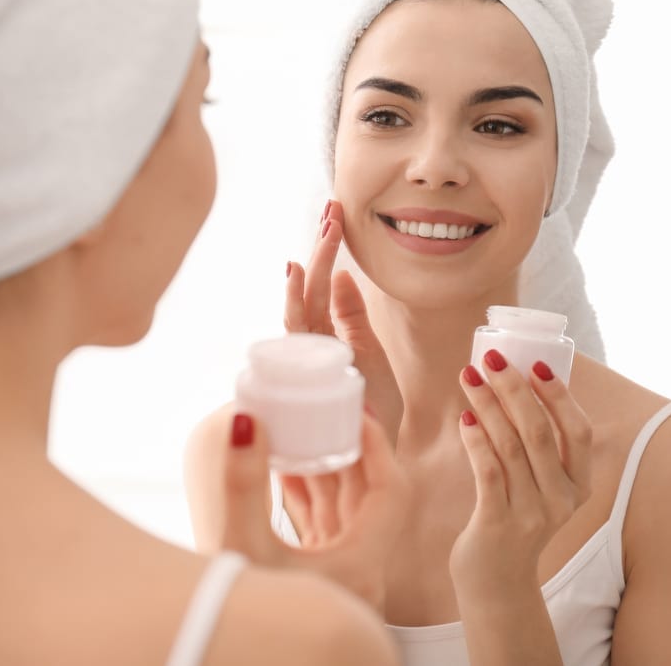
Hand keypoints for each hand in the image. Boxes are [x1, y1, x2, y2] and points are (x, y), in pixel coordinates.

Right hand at [220, 409, 407, 612]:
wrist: (221, 658)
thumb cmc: (238, 620)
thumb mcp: (241, 547)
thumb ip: (244, 483)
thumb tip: (246, 421)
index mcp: (360, 566)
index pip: (392, 491)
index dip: (378, 446)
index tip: (356, 412)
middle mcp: (358, 572)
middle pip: (368, 496)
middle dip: (347, 448)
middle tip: (327, 408)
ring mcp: (338, 577)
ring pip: (343, 510)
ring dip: (324, 469)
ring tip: (302, 427)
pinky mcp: (314, 579)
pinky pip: (321, 526)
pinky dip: (306, 494)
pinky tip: (283, 468)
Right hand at [284, 200, 402, 443]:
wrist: (375, 459)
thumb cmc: (372, 411)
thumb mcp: (370, 352)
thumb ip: (353, 316)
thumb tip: (343, 273)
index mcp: (326, 337)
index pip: (321, 287)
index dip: (327, 251)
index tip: (336, 215)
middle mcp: (310, 347)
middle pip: (308, 291)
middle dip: (319, 251)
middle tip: (331, 212)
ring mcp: (306, 364)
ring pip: (298, 310)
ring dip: (306, 273)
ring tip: (316, 237)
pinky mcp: (305, 380)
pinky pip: (295, 339)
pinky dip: (294, 306)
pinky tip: (296, 278)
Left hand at [449, 353, 592, 603]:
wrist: (498, 583)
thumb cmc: (516, 519)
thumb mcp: (542, 487)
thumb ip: (539, 448)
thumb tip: (519, 385)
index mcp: (579, 486)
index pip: (578, 432)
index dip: (560, 396)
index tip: (536, 364)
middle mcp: (561, 500)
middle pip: (539, 432)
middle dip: (513, 389)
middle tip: (491, 360)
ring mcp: (531, 514)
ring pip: (510, 446)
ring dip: (488, 405)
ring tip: (469, 378)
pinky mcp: (498, 524)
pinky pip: (488, 471)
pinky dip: (476, 440)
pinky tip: (465, 418)